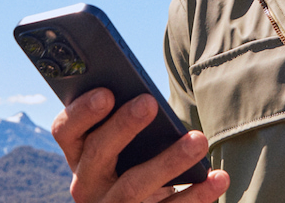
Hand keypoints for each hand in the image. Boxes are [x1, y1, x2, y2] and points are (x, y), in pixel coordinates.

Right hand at [51, 87, 228, 202]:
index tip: (107, 92)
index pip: (65, 130)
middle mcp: (87, 183)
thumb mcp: (122, 143)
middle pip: (98, 154)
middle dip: (123, 126)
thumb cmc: (134, 160)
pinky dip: (196, 195)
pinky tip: (218, 178)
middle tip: (150, 102)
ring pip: (134, 186)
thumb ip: (124, 119)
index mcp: (78, 153)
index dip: (82, 112)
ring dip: (168, 161)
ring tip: (199, 139)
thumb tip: (149, 97)